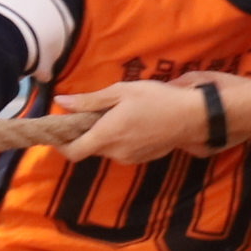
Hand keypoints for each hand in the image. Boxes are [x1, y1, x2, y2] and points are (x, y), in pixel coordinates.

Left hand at [58, 78, 210, 164]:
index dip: (60, 145)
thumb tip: (60, 102)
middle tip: (93, 112)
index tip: (59, 131)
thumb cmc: (155, 99)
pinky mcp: (142, 159)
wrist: (192, 117)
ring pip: (107, 148)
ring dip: (105, 135)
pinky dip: (121, 139)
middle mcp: (115, 152)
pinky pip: (122, 150)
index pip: (72, 152)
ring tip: (118, 115)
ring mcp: (129, 158)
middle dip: (86, 133)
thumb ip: (89, 100)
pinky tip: (134, 123)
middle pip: (89, 148)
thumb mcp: (121, 92)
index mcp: (106, 135)